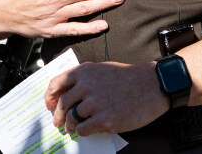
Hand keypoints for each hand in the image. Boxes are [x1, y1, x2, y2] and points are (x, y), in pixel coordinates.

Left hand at [46, 61, 168, 136]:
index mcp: (85, 72)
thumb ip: (84, 78)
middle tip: (59, 123)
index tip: (50, 105)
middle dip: (58, 117)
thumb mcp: (102, 69)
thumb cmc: (128, 77)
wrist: (152, 85)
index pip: (55, 84)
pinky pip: (83, 129)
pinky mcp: (105, 119)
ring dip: (70, 126)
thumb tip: (66, 93)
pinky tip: (88, 129)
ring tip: (73, 128)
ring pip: (71, 119)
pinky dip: (83, 131)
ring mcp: (96, 104)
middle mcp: (87, 86)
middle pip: (61, 105)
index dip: (49, 97)